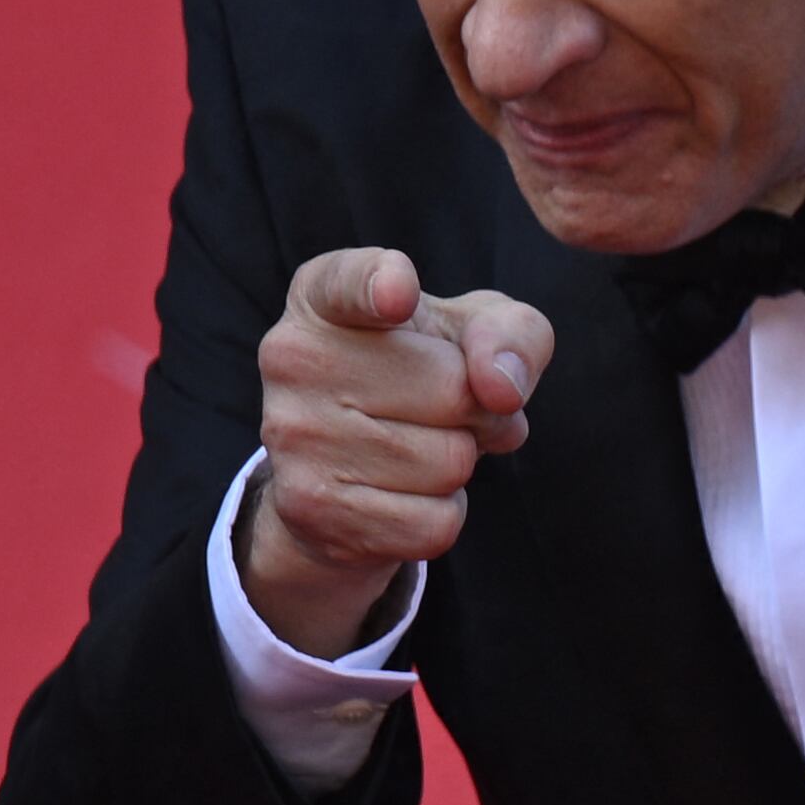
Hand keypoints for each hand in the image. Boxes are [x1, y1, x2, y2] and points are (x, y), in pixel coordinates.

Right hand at [241, 248, 556, 657]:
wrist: (344, 472)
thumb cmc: (420, 375)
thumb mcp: (473, 333)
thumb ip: (511, 334)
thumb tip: (501, 388)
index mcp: (323, 294)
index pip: (351, 281)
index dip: (381, 285)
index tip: (399, 291)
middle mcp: (293, 356)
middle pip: (452, 390)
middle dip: (476, 410)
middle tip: (443, 410)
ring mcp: (294, 435)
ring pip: (448, 463)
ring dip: (458, 465)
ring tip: (418, 447)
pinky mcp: (309, 508)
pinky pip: (433, 523)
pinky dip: (441, 514)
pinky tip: (402, 494)